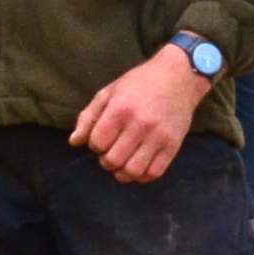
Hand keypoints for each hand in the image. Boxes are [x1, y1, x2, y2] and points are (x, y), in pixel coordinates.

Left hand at [70, 44, 211, 182]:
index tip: (101, 138)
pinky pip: (154, 173)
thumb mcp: (108, 93)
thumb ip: (88, 117)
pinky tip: (137, 166)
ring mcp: (159, 137)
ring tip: (122, 162)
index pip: (97, 143)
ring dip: (122, 172)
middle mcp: (140, 125)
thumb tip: (74, 142)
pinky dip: (142, 176)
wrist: (179, 78)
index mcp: (120, 110)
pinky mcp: (174, 146)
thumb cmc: (139, 84)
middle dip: (105, 161)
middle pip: (113, 160)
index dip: (94, 145)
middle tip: (110, 152)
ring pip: (133, 170)